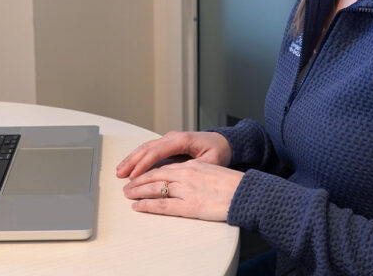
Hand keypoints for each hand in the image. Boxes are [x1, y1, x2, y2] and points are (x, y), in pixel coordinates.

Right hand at [116, 130, 232, 179]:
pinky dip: (138, 157)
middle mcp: (173, 137)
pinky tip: (131, 166)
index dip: (144, 164)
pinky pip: (150, 150)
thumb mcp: (211, 161)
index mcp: (182, 139)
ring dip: (132, 159)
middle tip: (120, 174)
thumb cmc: (219, 151)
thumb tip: (178, 175)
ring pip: (146, 148)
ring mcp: (169, 139)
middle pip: (147, 148)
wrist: (224, 141)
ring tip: (120, 171)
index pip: (157, 151)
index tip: (134, 176)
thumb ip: (193, 167)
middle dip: (132, 161)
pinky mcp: (168, 144)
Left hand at [122, 160, 243, 221]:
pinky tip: (137, 206)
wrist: (246, 193)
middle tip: (127, 184)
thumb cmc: (233, 184)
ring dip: (138, 191)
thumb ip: (198, 172)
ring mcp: (186, 190)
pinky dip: (147, 205)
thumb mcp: (213, 170)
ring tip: (127, 194)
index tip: (139, 174)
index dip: (149, 171)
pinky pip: (162, 205)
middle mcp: (186, 175)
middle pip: (155, 175)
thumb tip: (190, 176)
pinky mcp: (188, 206)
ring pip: (155, 188)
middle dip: (138, 180)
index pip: (164, 167)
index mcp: (192, 166)